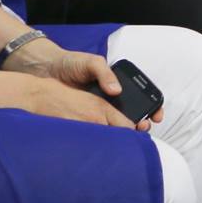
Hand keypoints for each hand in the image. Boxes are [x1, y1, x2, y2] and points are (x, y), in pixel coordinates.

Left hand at [5, 43, 163, 127]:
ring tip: (129, 137)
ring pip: (116, 123)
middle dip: (141, 122)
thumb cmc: (72, 63)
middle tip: (143, 128)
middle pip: (132, 112)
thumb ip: (105, 74)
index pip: (141, 96)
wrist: (46, 71)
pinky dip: (105, 134)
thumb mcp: (92, 63)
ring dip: (125, 131)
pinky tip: (108, 139)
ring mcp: (98, 109)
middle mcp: (111, 97)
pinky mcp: (85, 118)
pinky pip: (97, 127)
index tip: (155, 116)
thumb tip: (116, 91)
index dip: (152, 106)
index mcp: (117, 83)